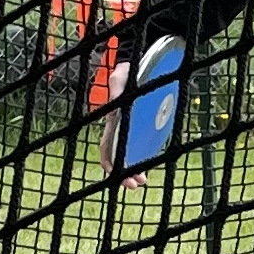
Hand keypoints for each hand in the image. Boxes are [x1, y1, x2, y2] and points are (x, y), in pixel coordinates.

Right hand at [99, 55, 146, 185]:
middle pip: (117, 156)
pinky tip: (146, 170)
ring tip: (142, 180)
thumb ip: (118, 86)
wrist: (138, 68)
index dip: (110, 161)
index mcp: (112, 120)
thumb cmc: (128, 72)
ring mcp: (129, 130)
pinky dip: (141, 160)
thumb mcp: (122, 76)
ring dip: (133, 170)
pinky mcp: (140, 129)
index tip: (116, 174)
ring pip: (127, 155)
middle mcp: (118, 128)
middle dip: (123, 173)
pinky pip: (138, 148)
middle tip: (134, 185)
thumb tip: (116, 101)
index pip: (106, 145)